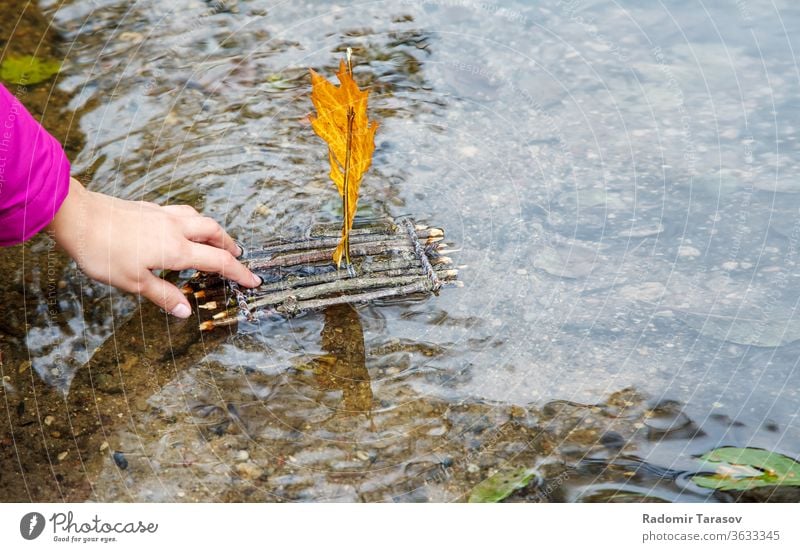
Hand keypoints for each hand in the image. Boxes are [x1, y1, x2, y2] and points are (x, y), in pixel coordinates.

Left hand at [47, 177, 260, 317]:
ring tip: (215, 239)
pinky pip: (180, 212)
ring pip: (199, 218)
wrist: (77, 216)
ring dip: (214, 230)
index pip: (219, 261)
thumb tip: (185, 311)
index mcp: (177, 250)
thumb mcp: (133, 282)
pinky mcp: (148, 208)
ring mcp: (162, 215)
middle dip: (230, 245)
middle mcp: (176, 229)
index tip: (254, 281)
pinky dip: (191, 221)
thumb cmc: (103, 251)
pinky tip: (180, 227)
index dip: (239, 273)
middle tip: (238, 257)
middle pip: (214, 232)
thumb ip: (163, 295)